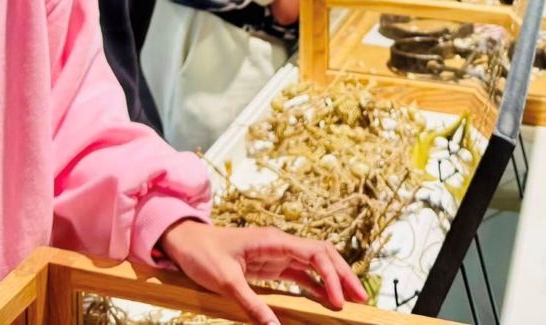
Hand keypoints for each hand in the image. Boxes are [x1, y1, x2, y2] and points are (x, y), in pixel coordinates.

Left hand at [157, 222, 366, 324]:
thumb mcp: (224, 281)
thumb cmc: (202, 254)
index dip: (332, 275)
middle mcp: (280, 245)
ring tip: (349, 302)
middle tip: (360, 298)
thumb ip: (251, 304)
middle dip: (344, 275)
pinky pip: (300, 275)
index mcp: (273, 241)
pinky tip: (325, 301)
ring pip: (315, 265)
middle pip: (323, 255)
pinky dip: (316, 286)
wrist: (185, 243)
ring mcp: (277, 255)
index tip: (338, 300)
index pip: (315, 253)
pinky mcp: (271, 266)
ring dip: (333, 281)